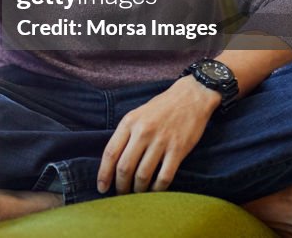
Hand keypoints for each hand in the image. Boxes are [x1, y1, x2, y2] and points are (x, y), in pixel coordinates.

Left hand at [97, 76, 219, 194]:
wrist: (190, 97)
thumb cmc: (161, 107)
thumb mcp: (137, 114)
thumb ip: (125, 134)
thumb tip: (113, 161)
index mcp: (129, 123)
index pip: (110, 153)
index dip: (104, 173)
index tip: (101, 187)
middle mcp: (143, 132)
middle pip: (125, 167)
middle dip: (120, 185)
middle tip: (120, 194)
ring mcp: (161, 141)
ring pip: (143, 174)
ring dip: (138, 190)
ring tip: (136, 195)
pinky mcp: (178, 150)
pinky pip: (164, 176)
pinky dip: (157, 188)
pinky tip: (154, 191)